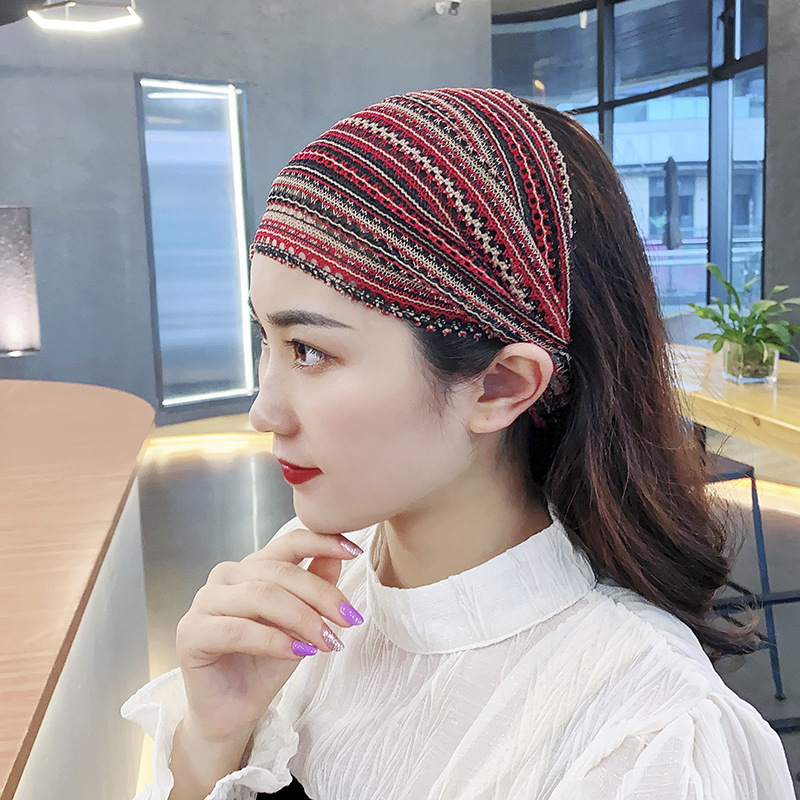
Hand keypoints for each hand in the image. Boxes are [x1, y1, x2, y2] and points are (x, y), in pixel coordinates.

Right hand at [175, 528, 363, 744]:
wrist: (234, 712)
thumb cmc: (265, 664)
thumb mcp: (301, 623)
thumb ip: (316, 585)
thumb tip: (339, 553)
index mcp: (250, 567)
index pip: (288, 542)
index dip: (322, 542)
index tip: (354, 551)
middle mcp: (225, 577)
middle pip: (279, 572)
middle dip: (320, 595)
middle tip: (348, 618)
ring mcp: (204, 602)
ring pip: (261, 596)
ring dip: (302, 618)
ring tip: (327, 642)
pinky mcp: (191, 633)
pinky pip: (238, 629)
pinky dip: (273, 640)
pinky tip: (297, 652)